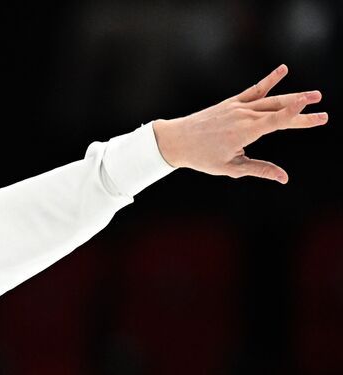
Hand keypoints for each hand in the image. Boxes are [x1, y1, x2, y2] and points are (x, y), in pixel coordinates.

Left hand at [152, 64, 325, 183]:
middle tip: (324, 115)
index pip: (277, 121)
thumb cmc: (202, 157)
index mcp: (245, 131)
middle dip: (302, 112)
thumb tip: (284, 178)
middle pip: (279, 111)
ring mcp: (238, 106)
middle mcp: (244, 115)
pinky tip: (283, 70)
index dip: (296, 115)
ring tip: (314, 95)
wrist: (177, 140)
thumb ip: (259, 169)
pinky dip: (269, 80)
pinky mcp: (232, 102)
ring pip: (270, 99)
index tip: (314, 111)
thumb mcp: (231, 167)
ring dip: (293, 97)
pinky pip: (254, 90)